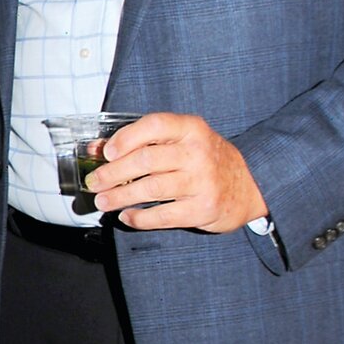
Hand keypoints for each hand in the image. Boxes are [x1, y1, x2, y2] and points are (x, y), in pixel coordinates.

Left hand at [84, 112, 267, 232]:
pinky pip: (163, 215)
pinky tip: (126, 216)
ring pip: (151, 189)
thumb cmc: (206, 159)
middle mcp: (197, 153)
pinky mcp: (202, 209)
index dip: (126, 137)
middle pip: (146, 160)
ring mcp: (201, 182)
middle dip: (113, 173)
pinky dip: (140, 218)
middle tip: (94, 183)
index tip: (106, 152)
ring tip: (103, 201)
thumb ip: (142, 141)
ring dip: (120, 196)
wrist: (249, 186)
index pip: (154, 125)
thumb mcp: (182, 140)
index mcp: (191, 128)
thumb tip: (97, 149)